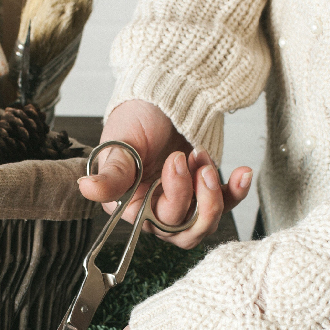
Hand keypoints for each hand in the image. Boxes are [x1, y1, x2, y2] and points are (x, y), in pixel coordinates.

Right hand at [81, 100, 252, 249]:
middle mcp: (153, 210)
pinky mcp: (204, 193)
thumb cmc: (136, 118)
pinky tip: (242, 172)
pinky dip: (236, 192)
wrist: (162, 98)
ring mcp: (182, 203)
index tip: (176, 159)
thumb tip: (87, 188)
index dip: (172, 198)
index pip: (153, 223)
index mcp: (128, 204)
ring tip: (205, 158)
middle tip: (196, 162)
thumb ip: (112, 171)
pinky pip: (224, 205)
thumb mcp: (122, 142)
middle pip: (182, 231)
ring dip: (214, 195)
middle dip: (197, 199)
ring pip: (204, 224)